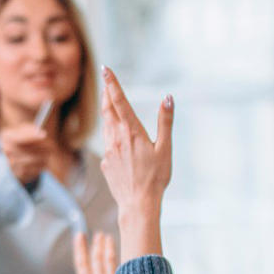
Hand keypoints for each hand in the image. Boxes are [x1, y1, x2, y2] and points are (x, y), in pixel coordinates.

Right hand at [0, 122, 53, 186]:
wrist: (20, 153)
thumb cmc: (25, 138)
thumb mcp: (27, 129)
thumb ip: (33, 130)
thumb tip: (41, 135)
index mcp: (7, 137)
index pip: (18, 138)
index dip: (31, 136)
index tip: (44, 135)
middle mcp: (7, 151)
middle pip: (25, 150)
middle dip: (40, 147)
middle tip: (51, 145)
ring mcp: (12, 164)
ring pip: (31, 161)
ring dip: (42, 156)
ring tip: (47, 152)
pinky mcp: (20, 174)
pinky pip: (34, 170)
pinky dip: (41, 164)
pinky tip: (43, 159)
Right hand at [65, 231, 119, 273]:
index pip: (81, 264)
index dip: (80, 248)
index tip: (80, 236)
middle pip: (95, 258)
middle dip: (95, 244)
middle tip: (97, 234)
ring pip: (108, 259)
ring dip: (107, 246)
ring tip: (107, 237)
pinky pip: (122, 266)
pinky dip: (120, 255)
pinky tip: (121, 247)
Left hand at [98, 68, 171, 257]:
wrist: (138, 203)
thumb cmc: (155, 177)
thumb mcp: (165, 148)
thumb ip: (165, 121)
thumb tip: (168, 98)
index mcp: (131, 132)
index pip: (119, 101)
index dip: (112, 83)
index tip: (106, 69)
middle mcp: (116, 138)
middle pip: (108, 110)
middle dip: (107, 94)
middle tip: (106, 81)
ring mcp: (108, 151)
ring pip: (105, 126)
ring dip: (106, 112)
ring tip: (107, 102)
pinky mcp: (106, 163)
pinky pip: (107, 144)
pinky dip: (110, 135)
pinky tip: (115, 139)